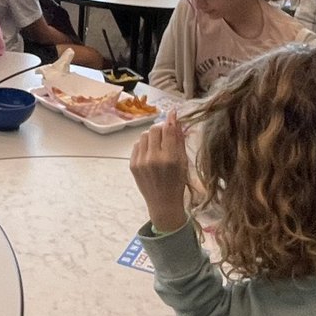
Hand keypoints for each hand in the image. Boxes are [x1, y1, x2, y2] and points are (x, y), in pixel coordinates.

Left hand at [129, 110, 189, 232]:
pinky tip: (150, 151)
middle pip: (154, 129)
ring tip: (158, 143)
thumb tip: (176, 120)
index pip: (168, 130)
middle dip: (161, 128)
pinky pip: (137, 145)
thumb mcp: (184, 162)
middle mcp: (153, 158)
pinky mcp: (132, 164)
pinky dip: (144, 144)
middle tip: (166, 132)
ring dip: (152, 135)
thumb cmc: (177, 182)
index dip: (171, 119)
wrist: (163, 203)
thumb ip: (179, 141)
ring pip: (144, 135)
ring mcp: (141, 161)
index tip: (173, 112)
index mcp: (169, 158)